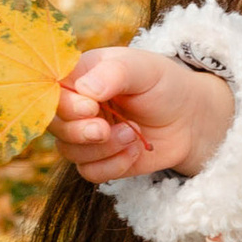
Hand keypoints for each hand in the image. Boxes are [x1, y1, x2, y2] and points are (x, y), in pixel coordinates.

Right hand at [53, 47, 234, 185]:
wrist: (189, 119)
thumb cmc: (165, 85)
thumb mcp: (144, 69)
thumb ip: (114, 73)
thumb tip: (85, 90)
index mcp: (80, 75)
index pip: (51, 91)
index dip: (65, 105)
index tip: (90, 107)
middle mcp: (77, 105)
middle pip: (55, 125)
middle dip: (80, 132)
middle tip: (106, 129)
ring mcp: (85, 134)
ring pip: (70, 152)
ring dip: (103, 149)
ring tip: (133, 135)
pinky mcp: (99, 159)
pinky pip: (89, 172)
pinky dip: (113, 166)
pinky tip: (134, 151)